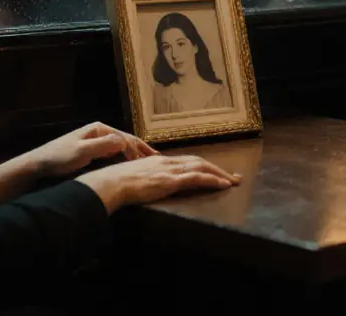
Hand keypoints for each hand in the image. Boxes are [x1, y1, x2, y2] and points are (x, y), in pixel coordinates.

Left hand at [25, 122, 156, 178]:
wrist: (39, 164)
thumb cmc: (59, 157)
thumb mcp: (82, 151)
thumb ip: (103, 145)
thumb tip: (125, 141)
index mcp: (99, 129)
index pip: (124, 138)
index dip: (136, 150)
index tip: (146, 163)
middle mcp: (100, 132)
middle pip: (126, 139)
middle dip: (141, 149)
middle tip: (157, 158)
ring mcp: (97, 141)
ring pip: (122, 146)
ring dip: (135, 153)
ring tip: (149, 162)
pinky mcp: (93, 151)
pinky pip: (115, 153)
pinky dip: (126, 157)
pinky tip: (132, 164)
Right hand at [75, 154, 240, 211]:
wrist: (110, 183)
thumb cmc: (117, 183)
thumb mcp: (135, 176)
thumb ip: (147, 177)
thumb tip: (151, 183)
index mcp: (160, 160)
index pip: (188, 160)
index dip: (205, 166)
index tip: (216, 173)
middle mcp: (167, 161)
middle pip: (199, 162)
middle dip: (218, 170)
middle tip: (234, 177)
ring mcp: (169, 170)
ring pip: (202, 168)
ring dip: (220, 175)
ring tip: (233, 182)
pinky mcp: (170, 180)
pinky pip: (196, 178)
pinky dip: (212, 180)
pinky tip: (223, 185)